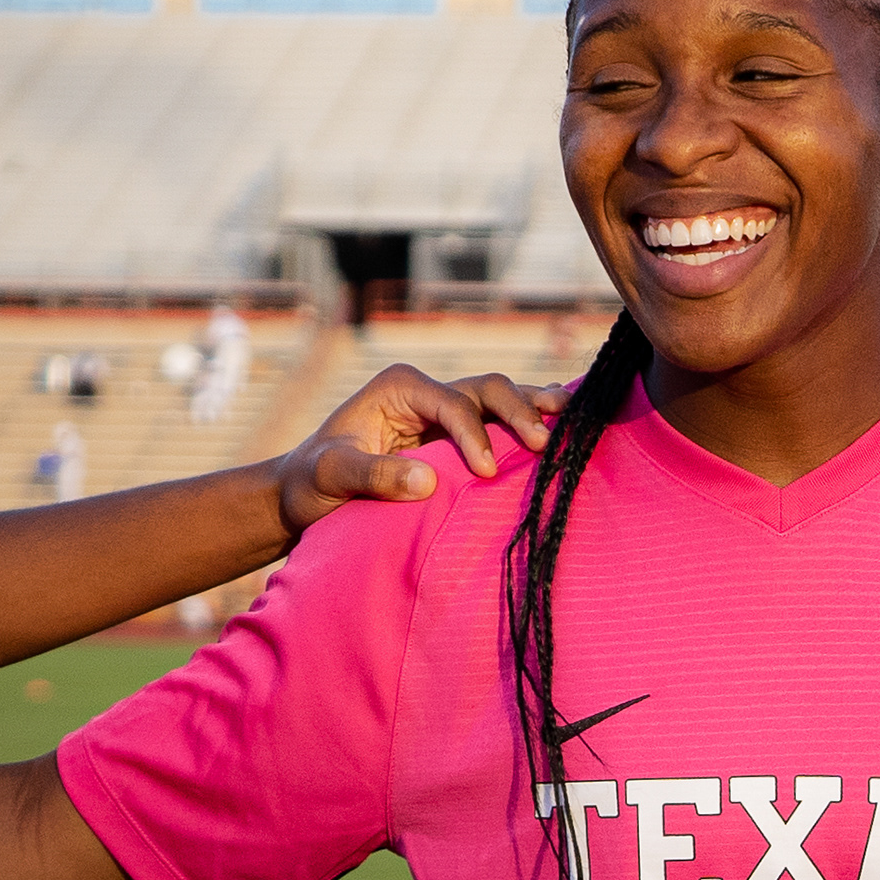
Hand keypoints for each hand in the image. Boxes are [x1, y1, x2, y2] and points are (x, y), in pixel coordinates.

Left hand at [275, 365, 567, 537]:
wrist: (308, 492)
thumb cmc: (314, 482)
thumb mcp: (332, 477)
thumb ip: (374, 476)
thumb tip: (426, 481)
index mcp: (400, 387)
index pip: (452, 403)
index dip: (475, 435)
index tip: (487, 473)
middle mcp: (428, 391)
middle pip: (487, 389)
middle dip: (517, 411)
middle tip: (542, 443)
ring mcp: (446, 411)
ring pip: (501, 398)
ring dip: (536, 407)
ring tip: (571, 418)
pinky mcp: (458, 435)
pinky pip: (501, 421)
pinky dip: (530, 420)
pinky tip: (564, 424)